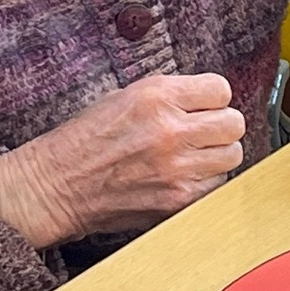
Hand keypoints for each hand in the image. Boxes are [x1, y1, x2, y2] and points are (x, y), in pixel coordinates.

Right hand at [0, 73, 245, 244]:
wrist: (55, 186)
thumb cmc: (84, 140)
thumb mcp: (122, 97)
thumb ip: (168, 97)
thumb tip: (206, 102)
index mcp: (155, 96)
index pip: (220, 89)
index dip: (212, 98)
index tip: (202, 107)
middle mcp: (170, 130)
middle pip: (233, 123)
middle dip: (220, 126)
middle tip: (203, 133)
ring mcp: (176, 169)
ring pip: (232, 156)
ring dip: (217, 156)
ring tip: (193, 157)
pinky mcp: (177, 201)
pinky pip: (218, 186)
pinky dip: (206, 182)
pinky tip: (184, 178)